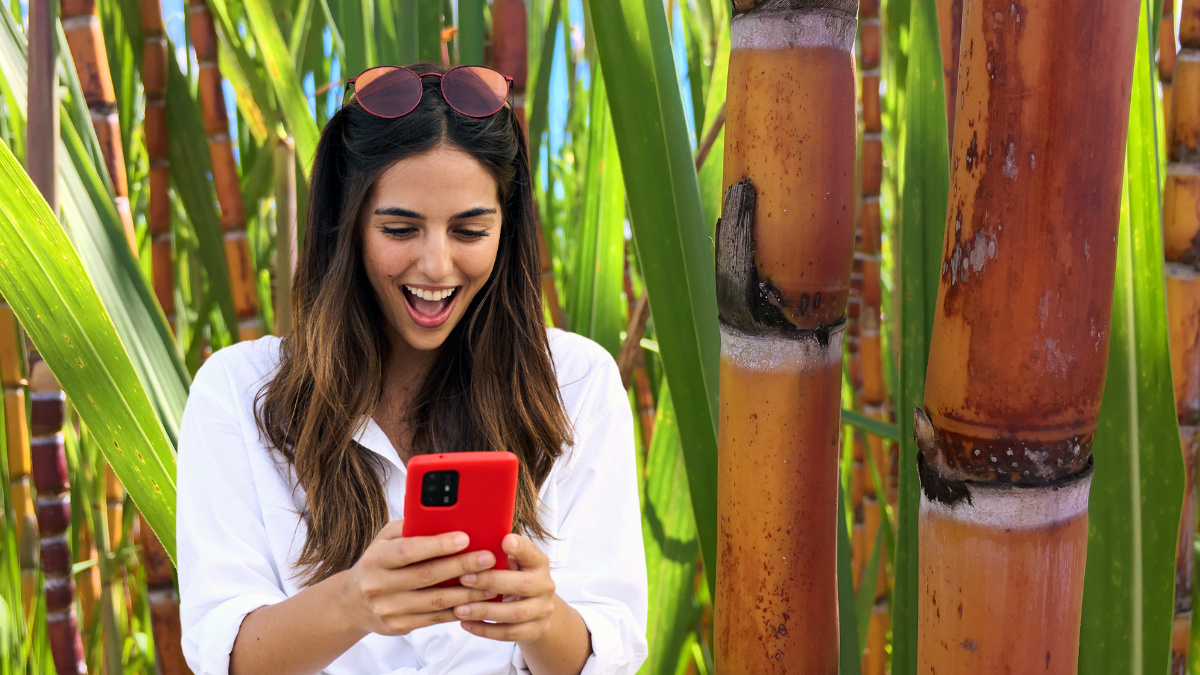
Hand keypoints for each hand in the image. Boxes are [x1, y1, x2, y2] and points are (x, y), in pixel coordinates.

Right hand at [340, 520, 498, 635]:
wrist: (352, 603)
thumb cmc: (379, 562)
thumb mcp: (385, 540)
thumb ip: (410, 528)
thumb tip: (445, 517)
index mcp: (376, 558)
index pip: (409, 550)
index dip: (438, 545)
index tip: (465, 538)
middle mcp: (379, 585)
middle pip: (427, 575)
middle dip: (462, 566)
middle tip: (488, 558)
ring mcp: (389, 609)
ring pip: (435, 601)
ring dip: (467, 592)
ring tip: (491, 584)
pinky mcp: (399, 626)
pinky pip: (434, 618)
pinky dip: (457, 610)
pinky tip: (475, 602)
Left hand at [453, 534, 556, 643]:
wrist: (537, 609)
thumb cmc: (515, 579)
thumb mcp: (513, 565)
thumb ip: (499, 558)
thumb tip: (470, 547)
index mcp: (538, 563)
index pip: (531, 552)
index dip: (520, 547)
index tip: (505, 540)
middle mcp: (545, 585)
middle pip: (523, 584)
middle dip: (491, 581)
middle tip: (464, 579)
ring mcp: (543, 610)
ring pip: (515, 613)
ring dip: (485, 611)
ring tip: (459, 609)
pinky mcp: (537, 630)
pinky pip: (510, 634)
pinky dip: (486, 630)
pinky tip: (466, 624)